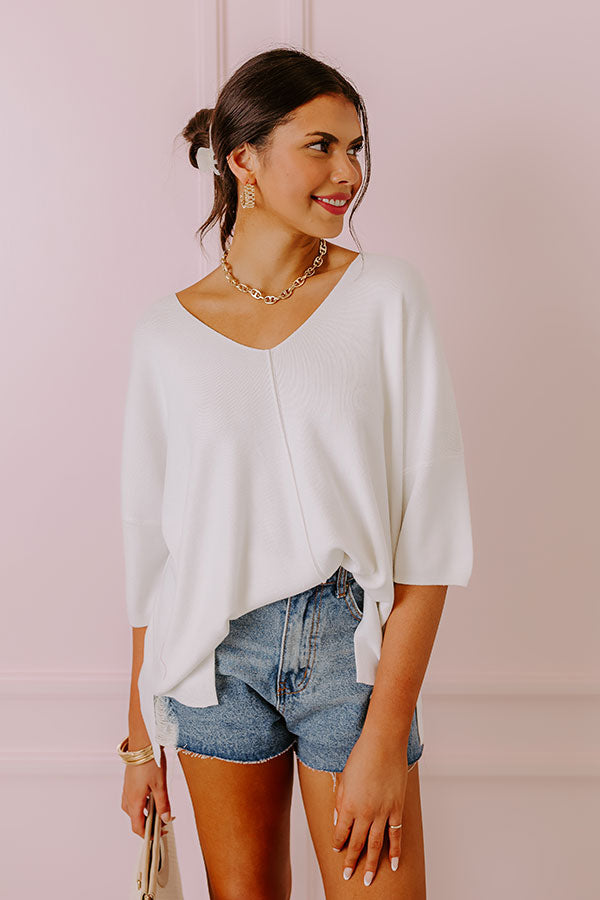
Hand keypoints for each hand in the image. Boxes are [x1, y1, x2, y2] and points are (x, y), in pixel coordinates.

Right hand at [121, 746, 174, 837]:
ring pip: (133, 808)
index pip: (137, 827)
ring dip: (145, 813)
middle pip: (135, 819)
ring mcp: (127, 788)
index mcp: (134, 801)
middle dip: (148, 824)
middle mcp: (128, 797)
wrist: (142, 743)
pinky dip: (142, 802)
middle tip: (163, 822)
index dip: (147, 835)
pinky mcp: (129, 781)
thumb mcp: (160, 785)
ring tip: (159, 809)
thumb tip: (165, 819)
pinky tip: (152, 796)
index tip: (159, 835)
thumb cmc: (150, 762)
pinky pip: (133, 798)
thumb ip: (163, 804)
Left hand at [331, 733, 409, 885]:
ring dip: (372, 863)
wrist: (383, 744)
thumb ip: (341, 801)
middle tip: (348, 876)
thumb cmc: (361, 757)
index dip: (338, 844)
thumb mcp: (344, 779)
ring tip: (368, 880)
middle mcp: (364, 812)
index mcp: (348, 804)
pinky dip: (395, 851)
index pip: (341, 833)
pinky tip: (394, 864)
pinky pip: (396, 835)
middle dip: (352, 861)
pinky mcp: (397, 809)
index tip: (337, 852)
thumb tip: (340, 820)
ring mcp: (382, 812)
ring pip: (376, 845)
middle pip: (358, 843)